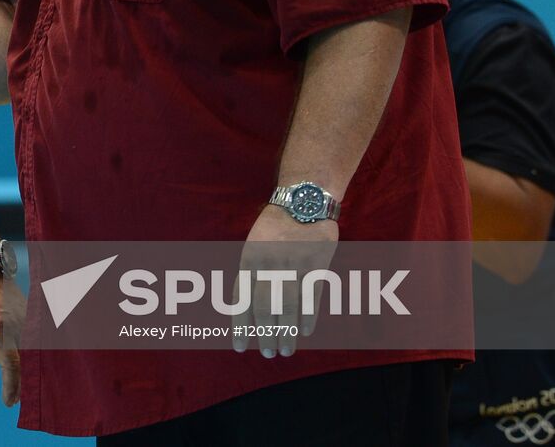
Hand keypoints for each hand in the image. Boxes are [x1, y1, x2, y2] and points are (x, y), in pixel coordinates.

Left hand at [0, 266, 22, 406]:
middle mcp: (19, 323)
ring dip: (28, 370)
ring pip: (32, 351)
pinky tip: (27, 368)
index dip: (10, 385)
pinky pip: (33, 339)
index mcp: (1, 326)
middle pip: (25, 361)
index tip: (7, 402)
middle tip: (14, 402)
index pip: (10, 364)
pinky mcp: (29, 314)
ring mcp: (27, 318)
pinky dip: (30, 355)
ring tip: (21, 391)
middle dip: (22, 383)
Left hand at [232, 205, 338, 357]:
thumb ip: (251, 273)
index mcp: (249, 260)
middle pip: (264, 307)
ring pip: (287, 305)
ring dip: (286, 331)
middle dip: (265, 334)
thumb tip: (244, 307)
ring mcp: (292, 265)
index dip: (241, 326)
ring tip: (285, 351)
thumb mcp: (254, 245)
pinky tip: (305, 331)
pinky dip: (308, 315)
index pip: (241, 299)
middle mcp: (268, 265)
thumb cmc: (275, 226)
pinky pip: (311, 295)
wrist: (302, 200)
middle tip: (268, 354)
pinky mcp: (315, 263)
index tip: (240, 347)